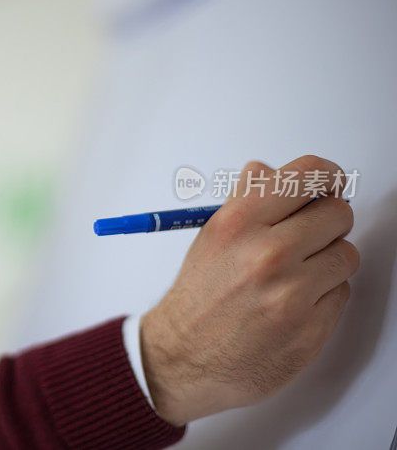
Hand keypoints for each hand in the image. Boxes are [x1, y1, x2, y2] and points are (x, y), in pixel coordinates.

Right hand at [140, 155, 357, 425]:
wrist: (183, 358)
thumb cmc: (198, 296)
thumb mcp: (210, 237)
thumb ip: (245, 200)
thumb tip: (270, 171)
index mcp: (239, 224)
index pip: (308, 174)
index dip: (325, 175)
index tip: (327, 182)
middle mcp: (267, 255)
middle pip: (338, 213)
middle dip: (327, 220)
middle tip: (310, 233)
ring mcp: (292, 295)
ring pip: (346, 255)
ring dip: (327, 261)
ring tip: (295, 274)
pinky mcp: (311, 330)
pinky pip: (341, 293)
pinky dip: (323, 296)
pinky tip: (293, 303)